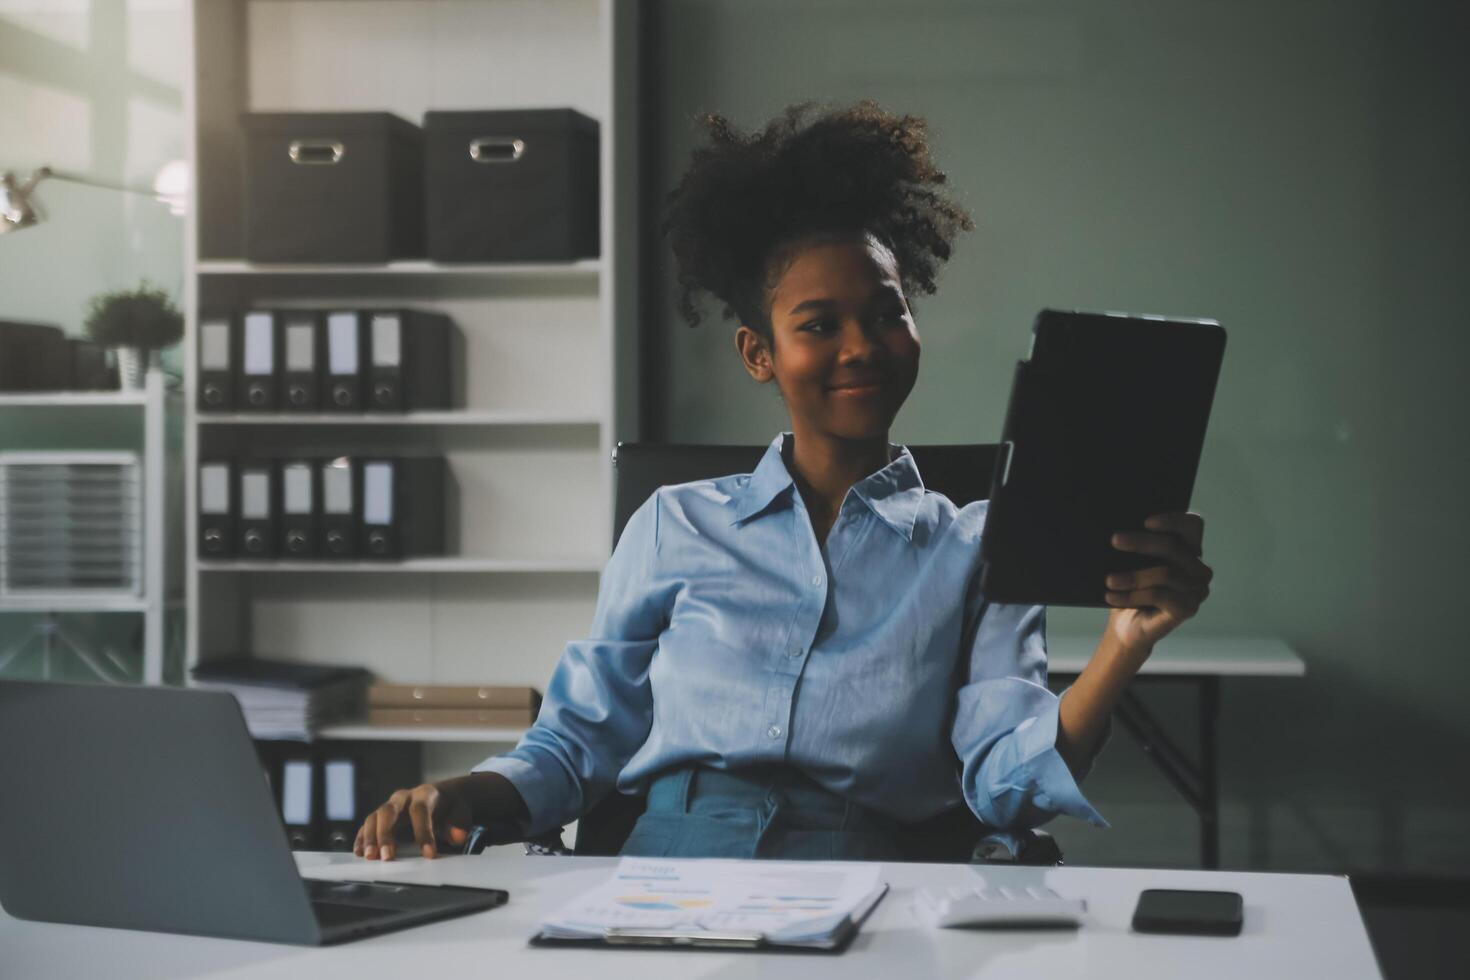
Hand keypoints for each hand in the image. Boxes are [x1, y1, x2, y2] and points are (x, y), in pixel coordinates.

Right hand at [353, 781, 472, 860]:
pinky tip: (360, 852)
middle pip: (389, 811)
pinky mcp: (381, 818)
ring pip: (374, 817)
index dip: (423, 832)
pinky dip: (362, 838)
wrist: (444, 799)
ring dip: (370, 837)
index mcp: (426, 794)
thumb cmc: (452, 808)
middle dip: (386, 834)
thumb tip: (457, 836)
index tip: (428, 854)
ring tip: (371, 857)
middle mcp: (404, 798)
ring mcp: (390, 807)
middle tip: (387, 857)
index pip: (420, 810)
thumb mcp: (462, 812)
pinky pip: (366, 826)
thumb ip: (460, 824)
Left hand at [1103, 511, 1211, 653]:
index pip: (1192, 525)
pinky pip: (1160, 595)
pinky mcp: (1188, 609)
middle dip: (1142, 542)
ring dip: (1132, 576)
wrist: (1126, 626)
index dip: (1173, 520)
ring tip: (1108, 580)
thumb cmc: (1128, 588)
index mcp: (1189, 550)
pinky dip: (1132, 595)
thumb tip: (1121, 532)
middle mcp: (1199, 568)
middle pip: (1174, 547)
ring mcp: (1197, 590)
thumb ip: (1136, 546)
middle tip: (1115, 540)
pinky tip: (1111, 597)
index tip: (1146, 522)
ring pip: (1166, 573)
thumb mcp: (1130, 562)